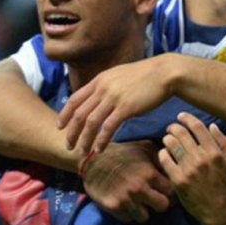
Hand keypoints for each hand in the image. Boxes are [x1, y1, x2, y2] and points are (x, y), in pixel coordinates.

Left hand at [57, 56, 171, 153]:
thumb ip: (106, 86)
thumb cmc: (145, 76)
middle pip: (79, 113)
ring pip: (91, 122)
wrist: (164, 72)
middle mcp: (102, 88)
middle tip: (69, 146)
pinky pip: (108, 127)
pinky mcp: (126, 107)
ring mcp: (113, 97)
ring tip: (82, 151)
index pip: (74, 99)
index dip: (65, 115)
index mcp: (99, 80)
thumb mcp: (119, 76)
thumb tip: (98, 99)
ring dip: (84, 139)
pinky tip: (100, 149)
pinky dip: (102, 140)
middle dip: (72, 132)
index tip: (60, 127)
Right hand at [81, 140, 174, 222]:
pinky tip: (126, 203)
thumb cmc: (122, 152)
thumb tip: (175, 165)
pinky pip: (128, 219)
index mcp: (150, 174)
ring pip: (145, 217)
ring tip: (138, 202)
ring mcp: (125, 199)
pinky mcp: (112, 207)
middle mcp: (139, 188)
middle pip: (163, 207)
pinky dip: (128, 214)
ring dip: (143, 211)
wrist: (92, 159)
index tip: (166, 192)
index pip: (172, 191)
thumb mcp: (144, 147)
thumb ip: (161, 157)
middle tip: (155, 199)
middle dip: (161, 203)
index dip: (171, 192)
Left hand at [157, 113, 225, 224]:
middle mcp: (201, 159)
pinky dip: (163, 153)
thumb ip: (224, 143)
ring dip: (167, 138)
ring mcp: (188, 169)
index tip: (181, 116)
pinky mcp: (178, 180)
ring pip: (171, 144)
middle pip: (182, 133)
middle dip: (174, 127)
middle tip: (171, 128)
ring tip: (167, 139)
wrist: (217, 210)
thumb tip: (212, 125)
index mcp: (215, 152)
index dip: (187, 118)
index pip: (198, 127)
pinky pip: (165, 160)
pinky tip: (164, 153)